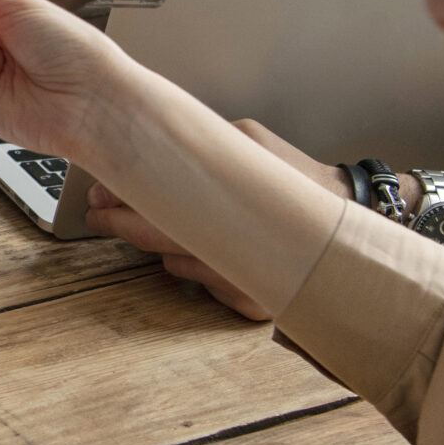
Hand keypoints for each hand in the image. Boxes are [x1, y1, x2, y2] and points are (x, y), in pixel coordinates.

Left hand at [84, 120, 352, 320]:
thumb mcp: (250, 142)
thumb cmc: (294, 179)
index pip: (156, 198)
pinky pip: (197, 285)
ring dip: (157, 245)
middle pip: (154, 237)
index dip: (119, 197)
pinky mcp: (250, 302)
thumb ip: (203, 145)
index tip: (96, 194)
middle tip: (99, 213)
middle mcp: (235, 242)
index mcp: (229, 193)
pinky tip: (195, 248)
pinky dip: (188, 266)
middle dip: (119, 222)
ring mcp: (243, 277)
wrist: (347, 221)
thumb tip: (148, 149)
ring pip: (171, 264)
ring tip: (154, 223)